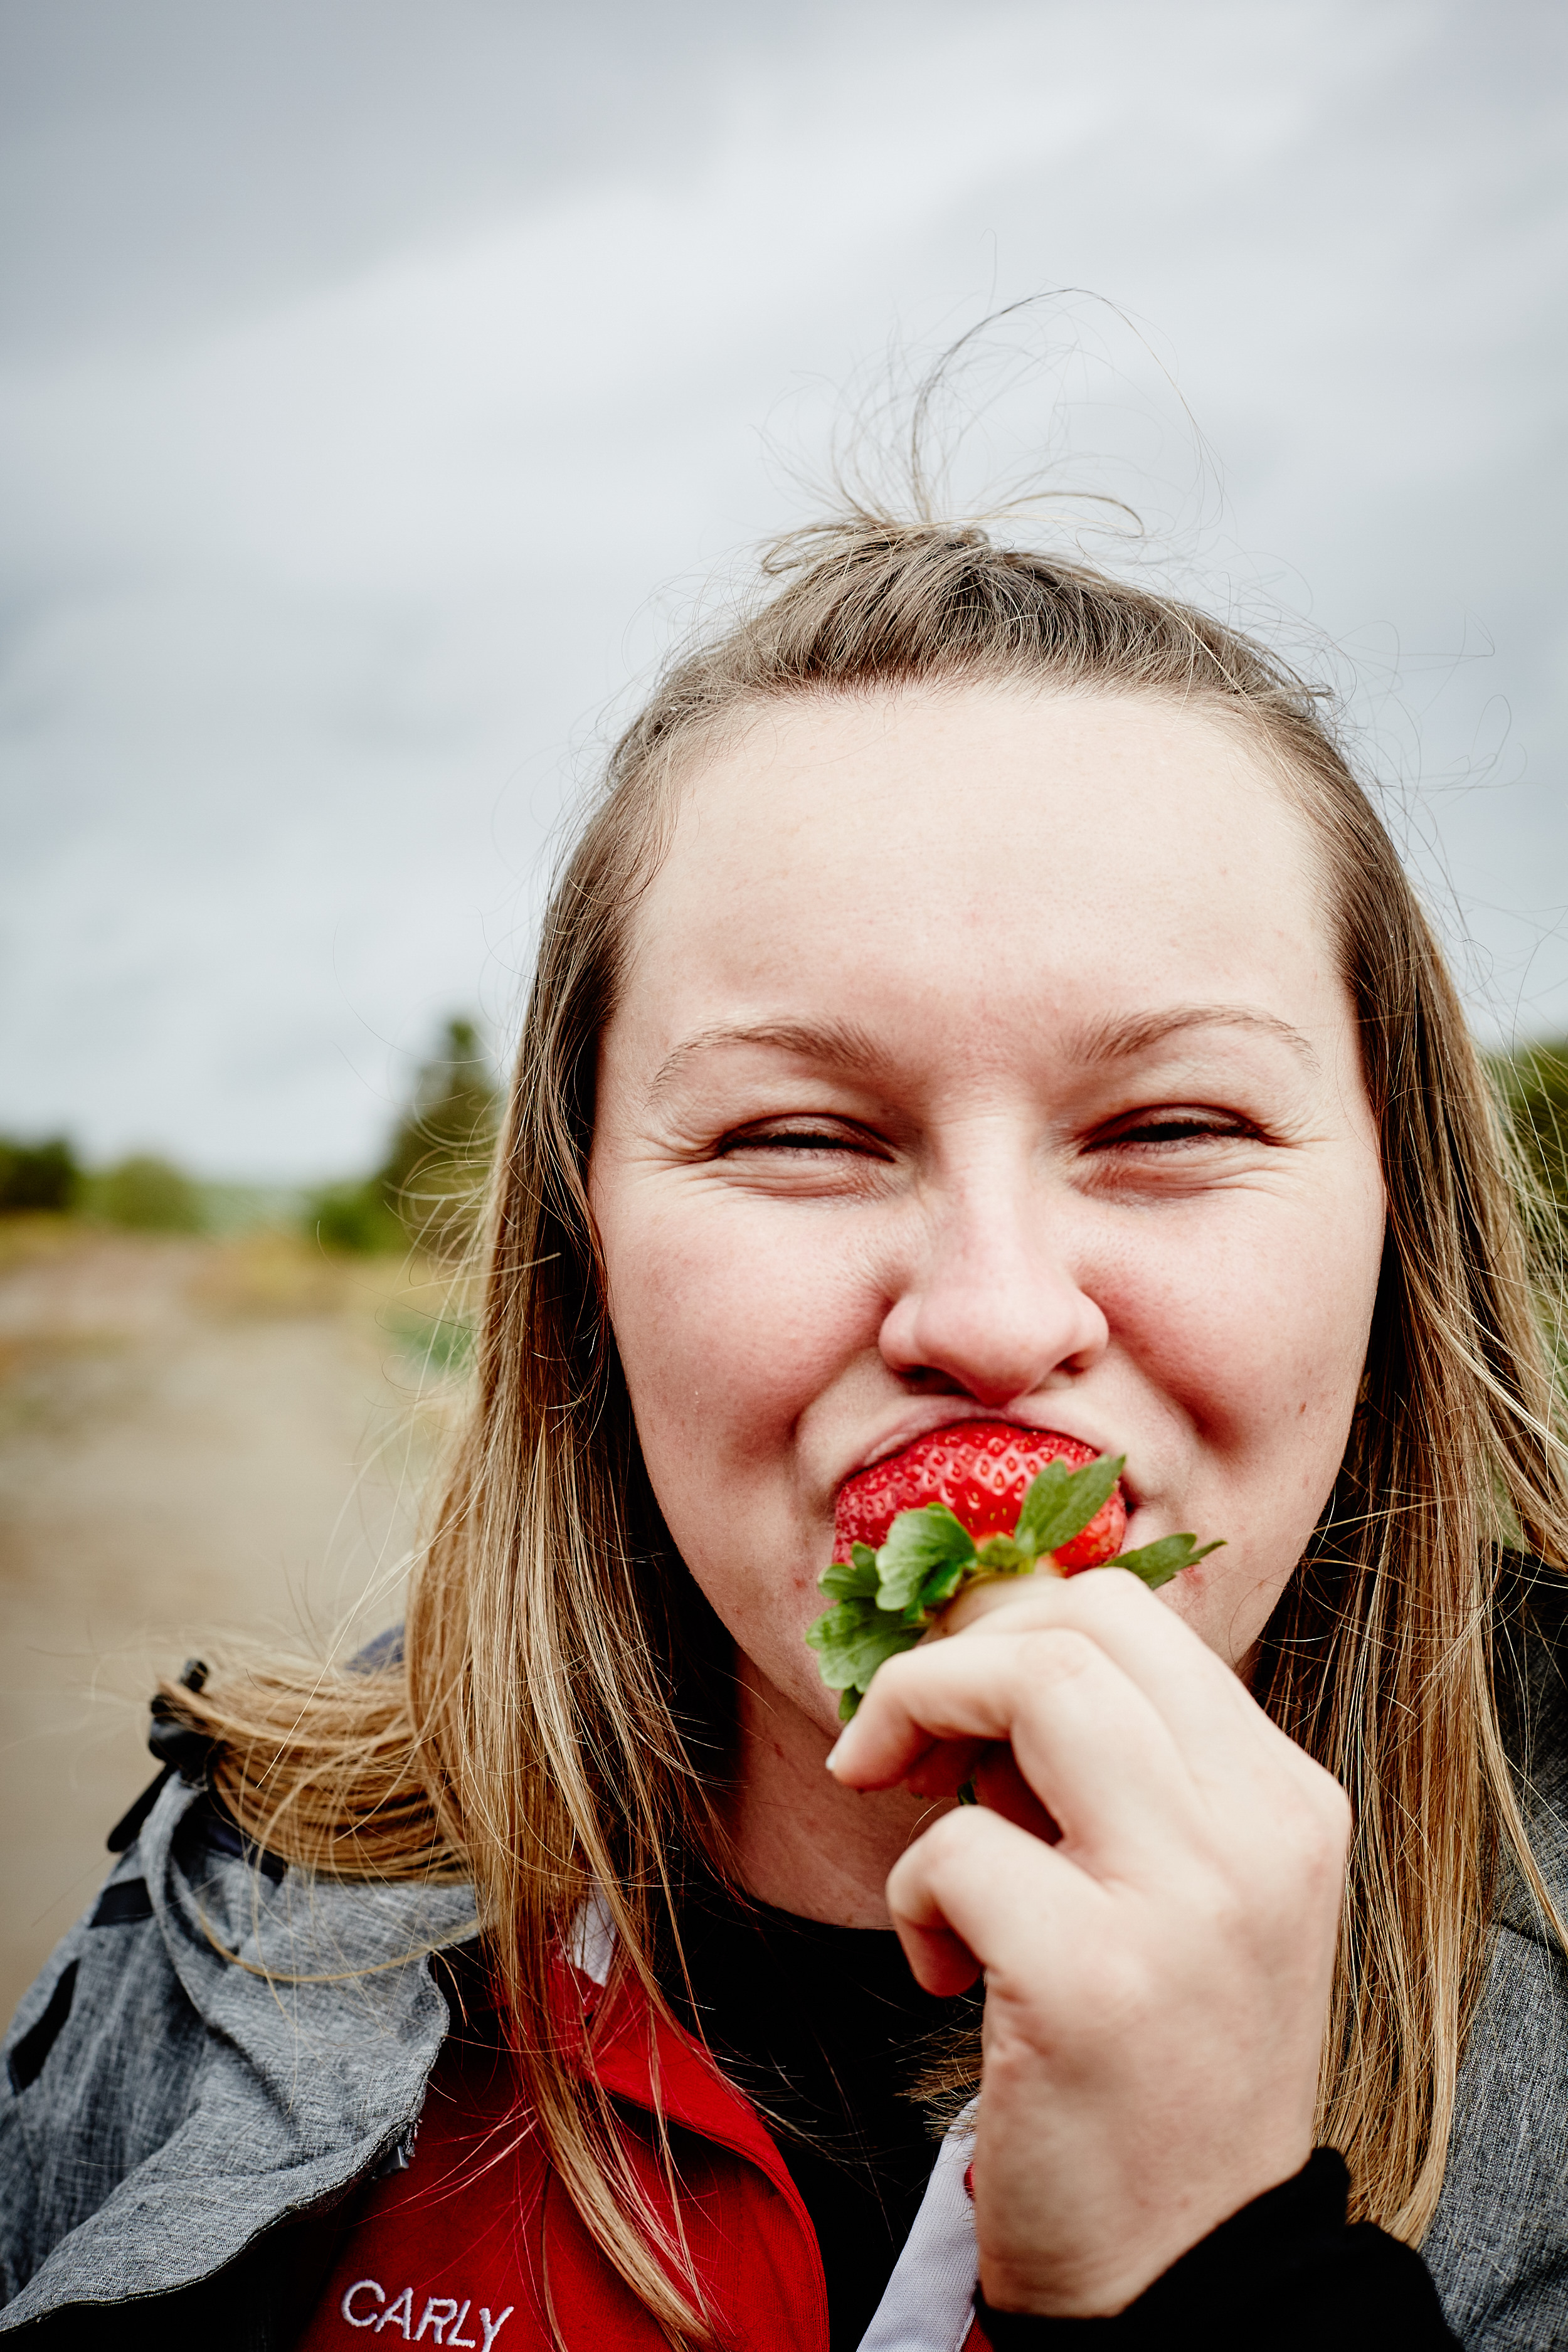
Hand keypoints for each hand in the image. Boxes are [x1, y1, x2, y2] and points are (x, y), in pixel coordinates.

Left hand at [825, 1568, 1349, 2316]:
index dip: (1006, 1630)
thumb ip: (1115, 1775)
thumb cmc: (1161, 2066)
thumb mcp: (1186, 1894)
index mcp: (1285, 1795)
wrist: (1192, 2271)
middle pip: (1078, 1625)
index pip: (1130, 1615)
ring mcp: (1187, 1900)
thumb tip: (978, 1665)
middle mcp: (1260, 1828)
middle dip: (950, 1659)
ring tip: (906, 1813)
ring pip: (1032, 1682)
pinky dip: (912, 1894)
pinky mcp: (1095, 1980)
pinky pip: (954, 1848)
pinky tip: (946, 1974)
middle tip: (895, 1742)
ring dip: (918, 1720)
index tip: (945, 1700)